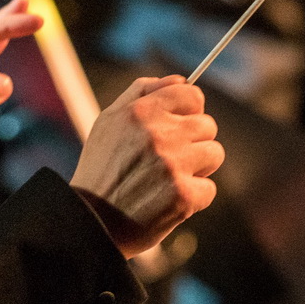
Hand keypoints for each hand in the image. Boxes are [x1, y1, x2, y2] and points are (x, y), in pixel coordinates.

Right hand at [70, 76, 222, 257]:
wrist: (90, 224)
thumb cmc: (101, 170)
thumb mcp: (109, 121)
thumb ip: (142, 92)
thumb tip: (181, 79)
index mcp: (141, 111)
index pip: (192, 95)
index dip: (189, 111)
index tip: (180, 127)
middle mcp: (158, 134)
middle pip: (208, 125)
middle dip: (193, 142)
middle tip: (167, 161)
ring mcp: (173, 165)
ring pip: (215, 154)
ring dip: (198, 168)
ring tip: (169, 180)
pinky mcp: (183, 196)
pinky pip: (209, 188)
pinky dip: (193, 198)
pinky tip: (169, 201)